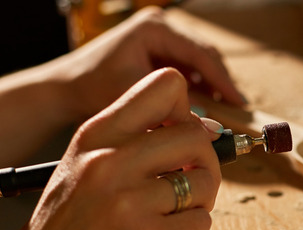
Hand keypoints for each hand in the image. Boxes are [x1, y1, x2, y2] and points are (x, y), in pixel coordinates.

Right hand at [0, 67, 220, 229]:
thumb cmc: (66, 225)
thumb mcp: (83, 164)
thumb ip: (134, 141)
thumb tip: (204, 127)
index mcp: (96, 136)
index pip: (165, 86)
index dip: (187, 112)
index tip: (181, 140)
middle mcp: (111, 163)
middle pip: (196, 136)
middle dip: (205, 161)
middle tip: (191, 183)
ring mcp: (129, 204)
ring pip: (205, 182)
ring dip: (200, 202)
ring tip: (172, 215)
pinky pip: (201, 223)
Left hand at [50, 6, 244, 120]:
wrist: (63, 88)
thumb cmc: (90, 87)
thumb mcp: (136, 98)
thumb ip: (176, 113)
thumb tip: (213, 129)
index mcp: (154, 29)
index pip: (200, 53)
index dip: (223, 80)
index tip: (239, 103)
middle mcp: (158, 27)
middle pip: (203, 55)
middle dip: (220, 82)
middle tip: (237, 109)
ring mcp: (158, 38)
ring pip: (196, 62)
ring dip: (210, 86)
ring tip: (224, 111)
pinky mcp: (155, 51)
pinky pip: (186, 68)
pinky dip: (196, 86)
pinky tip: (204, 106)